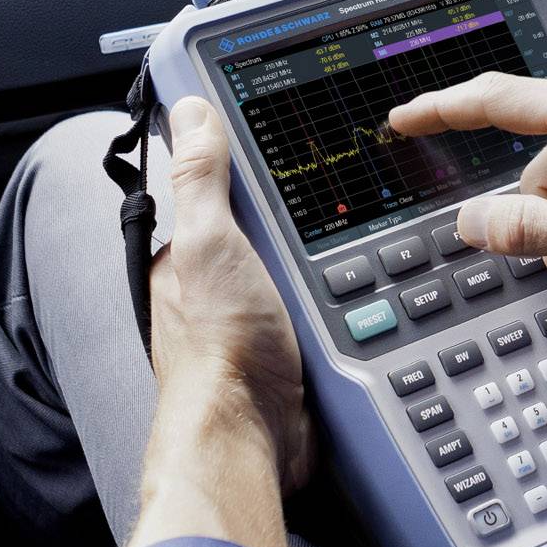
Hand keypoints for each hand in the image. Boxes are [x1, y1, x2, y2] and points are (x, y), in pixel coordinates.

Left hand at [149, 96, 313, 495]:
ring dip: (328, 268)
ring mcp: (254, 320)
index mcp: (187, 256)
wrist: (253, 436)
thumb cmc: (221, 348)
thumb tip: (189, 109)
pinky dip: (342, 306)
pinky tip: (359, 300)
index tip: (289, 153)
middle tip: (334, 213)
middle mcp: (215, 288)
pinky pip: (325, 311)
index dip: (255, 171)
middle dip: (302, 224)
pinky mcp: (290, 352)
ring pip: (303, 271)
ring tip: (352, 259)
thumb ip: (200, 176)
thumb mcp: (209, 241)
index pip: (224, 192)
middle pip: (271, 230)